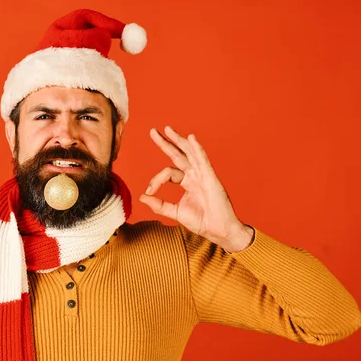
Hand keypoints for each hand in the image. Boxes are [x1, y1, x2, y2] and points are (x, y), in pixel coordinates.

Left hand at [139, 126, 252, 252]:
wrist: (218, 230)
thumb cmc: (201, 221)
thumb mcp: (175, 212)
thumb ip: (159, 205)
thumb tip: (142, 197)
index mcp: (187, 182)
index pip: (168, 173)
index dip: (156, 180)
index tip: (148, 192)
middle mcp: (195, 175)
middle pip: (178, 155)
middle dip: (166, 143)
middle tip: (153, 131)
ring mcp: (203, 175)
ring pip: (189, 153)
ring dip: (179, 140)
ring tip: (167, 129)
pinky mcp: (211, 178)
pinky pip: (203, 160)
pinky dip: (197, 149)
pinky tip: (191, 138)